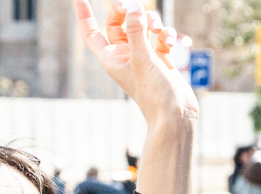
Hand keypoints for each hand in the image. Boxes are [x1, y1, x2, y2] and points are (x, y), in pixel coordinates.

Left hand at [75, 0, 197, 128]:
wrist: (176, 116)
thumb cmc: (154, 93)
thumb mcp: (142, 58)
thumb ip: (136, 30)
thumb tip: (133, 5)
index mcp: (112, 58)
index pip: (91, 34)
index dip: (85, 16)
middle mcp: (125, 56)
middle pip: (118, 23)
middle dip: (127, 11)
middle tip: (134, 5)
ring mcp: (143, 56)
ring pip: (142, 26)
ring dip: (151, 21)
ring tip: (159, 30)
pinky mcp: (160, 58)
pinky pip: (160, 36)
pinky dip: (166, 34)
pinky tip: (170, 40)